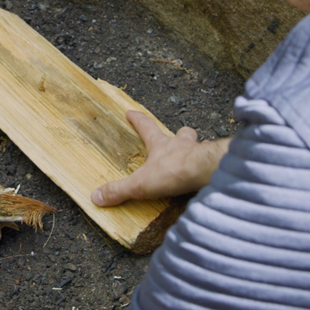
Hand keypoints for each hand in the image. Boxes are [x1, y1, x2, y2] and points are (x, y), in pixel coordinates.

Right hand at [92, 111, 229, 206]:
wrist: (206, 172)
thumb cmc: (172, 172)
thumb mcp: (140, 184)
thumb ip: (119, 190)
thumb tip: (96, 196)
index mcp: (160, 145)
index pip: (146, 127)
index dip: (137, 120)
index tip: (130, 112)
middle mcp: (181, 145)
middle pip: (181, 133)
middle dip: (179, 134)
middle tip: (179, 137)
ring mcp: (200, 153)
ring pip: (200, 146)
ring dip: (197, 150)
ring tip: (196, 159)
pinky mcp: (214, 165)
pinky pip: (212, 163)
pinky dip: (210, 168)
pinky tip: (211, 177)